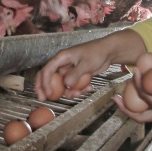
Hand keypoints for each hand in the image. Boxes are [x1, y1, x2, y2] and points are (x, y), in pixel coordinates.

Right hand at [35, 30, 150, 100]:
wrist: (108, 52)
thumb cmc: (96, 52)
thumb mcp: (86, 64)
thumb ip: (75, 75)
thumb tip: (65, 85)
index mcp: (61, 57)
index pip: (47, 70)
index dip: (44, 83)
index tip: (47, 93)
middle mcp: (62, 64)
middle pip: (48, 77)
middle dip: (45, 88)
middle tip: (43, 99)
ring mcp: (69, 70)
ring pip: (62, 84)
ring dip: (68, 92)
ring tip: (78, 93)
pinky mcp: (76, 75)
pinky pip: (72, 86)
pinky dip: (79, 89)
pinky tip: (88, 88)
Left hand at [114, 68, 151, 122]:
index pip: (147, 98)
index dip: (138, 84)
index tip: (135, 71)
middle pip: (139, 116)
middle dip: (125, 108)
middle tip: (115, 97)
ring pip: (144, 112)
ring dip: (132, 104)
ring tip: (122, 92)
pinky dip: (144, 98)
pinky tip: (141, 86)